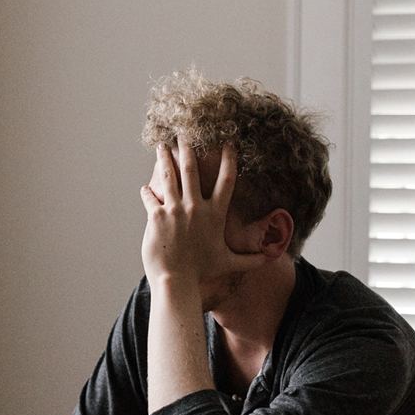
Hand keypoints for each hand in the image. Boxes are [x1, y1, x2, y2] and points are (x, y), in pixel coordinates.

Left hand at [139, 140, 265, 287]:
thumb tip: (270, 260)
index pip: (226, 180)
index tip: (228, 143)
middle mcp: (195, 207)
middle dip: (187, 149)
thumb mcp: (228, 264)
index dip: (229, 159)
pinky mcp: (156, 216)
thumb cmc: (202, 272)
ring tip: (161, 146)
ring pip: (168, 176)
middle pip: (191, 169)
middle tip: (183, 134)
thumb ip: (250, 260)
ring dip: (164, 159)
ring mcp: (174, 210)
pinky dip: (147, 192)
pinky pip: (150, 197)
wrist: (177, 281)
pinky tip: (145, 188)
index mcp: (214, 214)